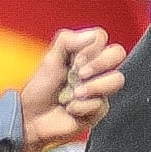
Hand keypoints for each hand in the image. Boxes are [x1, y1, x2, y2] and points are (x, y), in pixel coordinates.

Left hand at [14, 28, 124, 151]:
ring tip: (73, 94)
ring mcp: (100, 89)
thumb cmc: (41, 88)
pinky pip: (101, 104)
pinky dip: (80, 106)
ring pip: (116, 79)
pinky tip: (70, 108)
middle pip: (117, 53)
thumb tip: (93, 35)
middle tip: (78, 74)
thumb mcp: (50, 59)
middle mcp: (96, 69)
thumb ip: (67, 41)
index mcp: (84, 53)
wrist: (33, 116)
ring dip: (92, 86)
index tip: (74, 60)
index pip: (101, 37)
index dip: (90, 47)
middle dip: (98, 63)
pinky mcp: (99, 109)